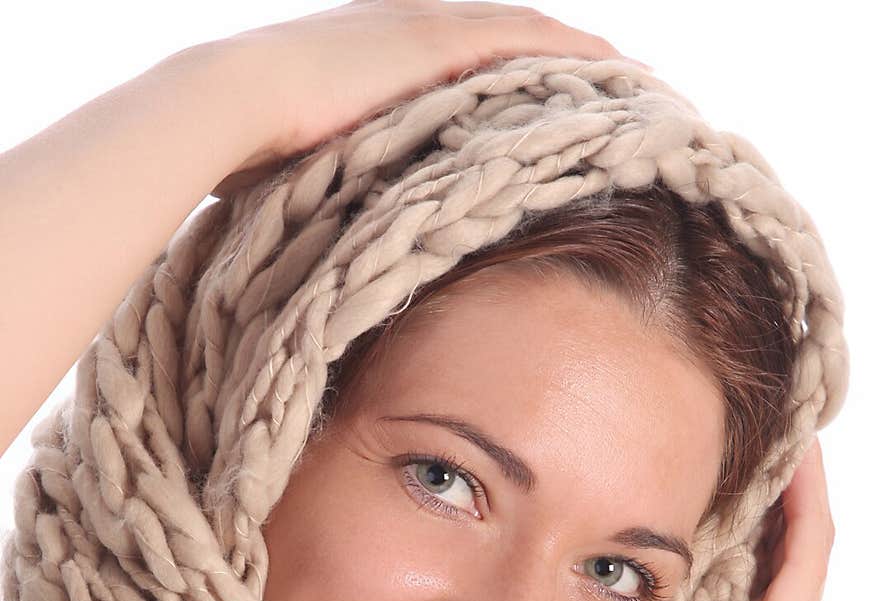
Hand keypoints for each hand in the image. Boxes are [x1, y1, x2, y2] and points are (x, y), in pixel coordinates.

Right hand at [206, 0, 652, 197]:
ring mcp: (425, 27)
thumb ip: (344, 198)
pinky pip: (527, 39)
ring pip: (530, 32)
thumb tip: (348, 260)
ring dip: (586, 55)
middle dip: (570, 62)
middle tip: (627, 88)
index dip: (524, 77)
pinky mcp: (435, 38)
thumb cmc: (251, 157)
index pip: (475, 60)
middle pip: (513, 38)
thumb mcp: (309, 176)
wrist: (226, 108)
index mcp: (387, 59)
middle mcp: (413, 29)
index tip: (566, 108)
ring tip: (642, 80)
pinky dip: (576, 50)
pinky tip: (620, 67)